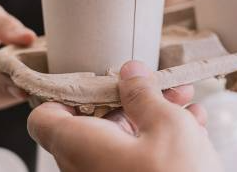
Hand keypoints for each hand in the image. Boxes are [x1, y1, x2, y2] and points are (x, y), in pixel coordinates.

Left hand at [27, 61, 222, 171]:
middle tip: (158, 88)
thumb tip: (131, 74)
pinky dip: (159, 146)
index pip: (43, 118)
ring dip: (152, 120)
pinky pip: (133, 163)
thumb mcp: (167, 124)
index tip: (97, 79)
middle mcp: (83, 169)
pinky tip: (193, 131)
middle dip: (129, 101)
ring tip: (186, 107)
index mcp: (79, 146)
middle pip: (91, 125)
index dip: (66, 94)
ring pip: (120, 143)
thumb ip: (144, 95)